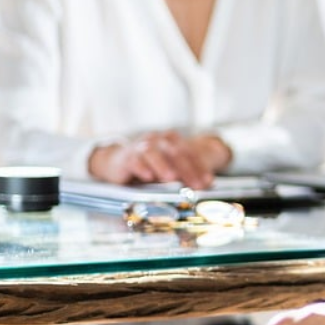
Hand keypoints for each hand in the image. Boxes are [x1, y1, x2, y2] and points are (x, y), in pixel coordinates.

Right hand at [88, 130, 230, 190]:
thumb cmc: (148, 166)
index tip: (207, 182)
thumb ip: (186, 173)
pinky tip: (148, 176)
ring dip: (163, 166)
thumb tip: (206, 184)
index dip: (199, 167)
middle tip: (195, 184)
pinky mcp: (126, 157)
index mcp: (171, 139)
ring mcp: (141, 146)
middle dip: (187, 170)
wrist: (117, 162)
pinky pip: (134, 160)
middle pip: (174, 152)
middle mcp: (157, 139)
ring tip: (172, 178)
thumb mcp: (168, 168)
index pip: (189, 152)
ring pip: (153, 153)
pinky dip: (141, 168)